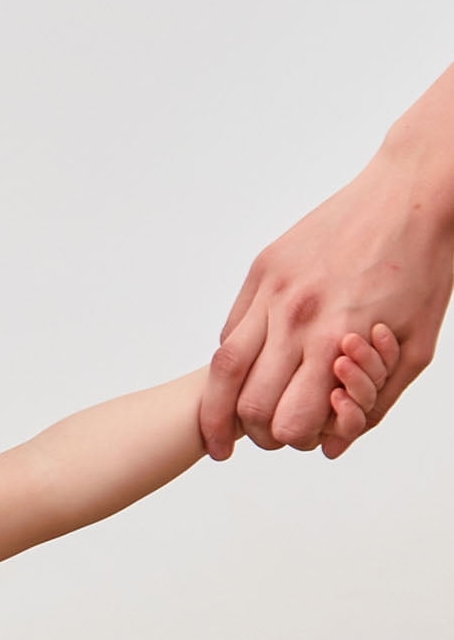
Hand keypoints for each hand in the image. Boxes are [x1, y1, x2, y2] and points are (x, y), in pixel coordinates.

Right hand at [202, 158, 453, 460]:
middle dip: (258, 433)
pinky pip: (231, 331)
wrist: (413, 192)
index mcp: (335, 340)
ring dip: (217, 412)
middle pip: (249, 407)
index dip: (294, 440)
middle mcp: (296, 317)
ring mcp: (273, 291)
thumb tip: (331, 447)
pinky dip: (234, 361)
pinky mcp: (263, 269)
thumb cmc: (423, 267)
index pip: (289, 423)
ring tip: (216, 431)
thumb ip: (375, 402)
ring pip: (222, 372)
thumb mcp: (416, 346)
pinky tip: (246, 371)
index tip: (301, 436)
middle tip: (265, 435)